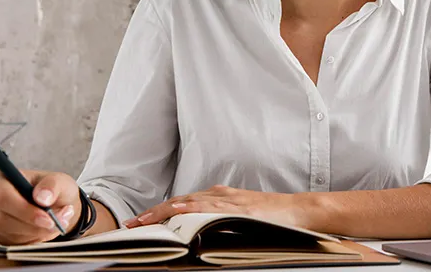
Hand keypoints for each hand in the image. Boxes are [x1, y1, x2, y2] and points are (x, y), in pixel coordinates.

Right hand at [0, 169, 80, 245]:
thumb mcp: (59, 181)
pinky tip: (43, 229)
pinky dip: (33, 239)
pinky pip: (13, 243)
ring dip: (36, 232)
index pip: (3, 197)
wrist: (56, 205)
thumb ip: (52, 185)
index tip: (47, 218)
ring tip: (55, 223)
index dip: (24, 210)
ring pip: (8, 233)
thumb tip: (42, 197)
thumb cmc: (54, 189)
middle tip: (57, 224)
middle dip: (33, 225)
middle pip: (2, 219)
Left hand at [123, 185, 315, 228]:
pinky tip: (177, 212)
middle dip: (152, 214)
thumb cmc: (275, 217)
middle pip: (179, 202)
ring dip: (163, 212)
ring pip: (189, 204)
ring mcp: (229, 201)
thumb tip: (198, 235)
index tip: (139, 223)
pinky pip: (210, 207)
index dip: (158, 212)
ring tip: (143, 222)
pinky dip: (191, 209)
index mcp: (219, 198)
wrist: (301, 210)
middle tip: (130, 225)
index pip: (182, 204)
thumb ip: (222, 221)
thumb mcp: (243, 217)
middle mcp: (220, 196)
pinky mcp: (239, 208)